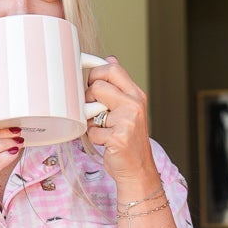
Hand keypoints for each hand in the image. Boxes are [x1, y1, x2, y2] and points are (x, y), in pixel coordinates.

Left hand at [86, 60, 158, 192]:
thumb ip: (118, 85)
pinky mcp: (118, 137)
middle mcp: (134, 104)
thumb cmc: (128, 139)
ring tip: (102, 128)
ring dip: (90, 120)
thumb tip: (110, 58)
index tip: (89, 82)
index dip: (95, 72)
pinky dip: (94, 138)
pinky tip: (105, 143)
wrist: (138, 169)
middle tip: (94, 110)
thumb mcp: (129, 108)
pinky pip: (91, 130)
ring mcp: (127, 121)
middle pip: (97, 85)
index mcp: (136, 94)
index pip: (112, 68)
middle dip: (88, 98)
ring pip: (91, 108)